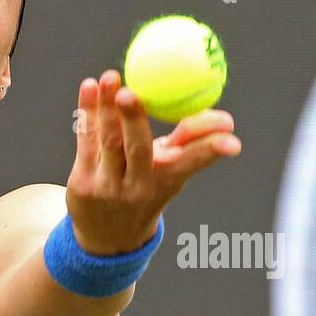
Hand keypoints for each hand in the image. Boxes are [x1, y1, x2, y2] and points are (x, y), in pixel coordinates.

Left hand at [66, 69, 240, 254]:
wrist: (108, 238)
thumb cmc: (146, 187)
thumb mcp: (171, 170)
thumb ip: (192, 140)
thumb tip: (225, 120)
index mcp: (169, 179)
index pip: (194, 161)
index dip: (213, 148)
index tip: (232, 137)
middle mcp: (139, 185)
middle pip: (138, 149)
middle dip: (134, 120)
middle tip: (130, 92)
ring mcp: (109, 186)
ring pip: (108, 142)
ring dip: (106, 108)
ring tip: (110, 78)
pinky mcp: (83, 183)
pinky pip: (86, 141)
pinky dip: (87, 112)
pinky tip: (90, 86)